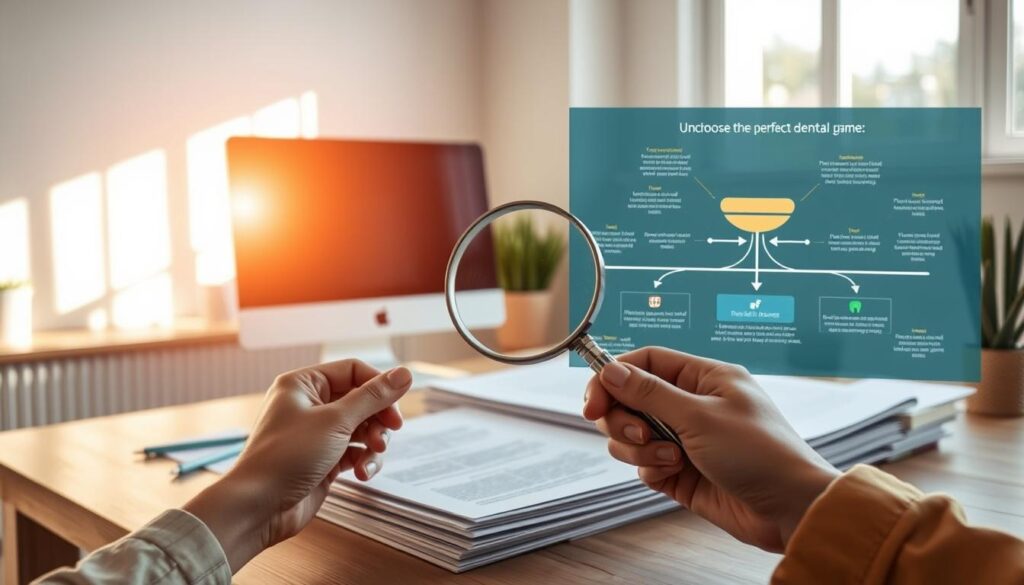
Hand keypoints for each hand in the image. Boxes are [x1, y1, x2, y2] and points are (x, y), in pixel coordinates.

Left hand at [183, 359, 411, 570]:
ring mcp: (316, 434)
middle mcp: (309, 405)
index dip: (378, 386)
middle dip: (378, 418)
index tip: (396, 407)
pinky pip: (354, 451)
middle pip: (361, 400)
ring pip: (361, 427)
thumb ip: (373, 397)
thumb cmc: (286, 457)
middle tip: (390, 432)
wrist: (258, 507)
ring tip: (373, 454)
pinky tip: (362, 473)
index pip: (353, 371)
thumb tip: (404, 374)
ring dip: (373, 442)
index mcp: (304, 384)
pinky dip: (363, 460)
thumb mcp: (336, 421)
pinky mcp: (323, 459)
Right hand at [583, 347, 837, 552]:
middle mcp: (691, 404)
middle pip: (630, 399)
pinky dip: (652, 469)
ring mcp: (684, 438)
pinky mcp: (680, 471)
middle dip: (624, 419)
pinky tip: (677, 474)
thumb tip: (611, 369)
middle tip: (638, 436)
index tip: (593, 402)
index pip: (645, 362)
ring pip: (632, 434)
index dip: (613, 378)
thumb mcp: (699, 416)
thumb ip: (650, 393)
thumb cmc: (759, 453)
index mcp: (703, 378)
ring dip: (640, 448)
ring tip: (671, 459)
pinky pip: (645, 464)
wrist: (789, 509)